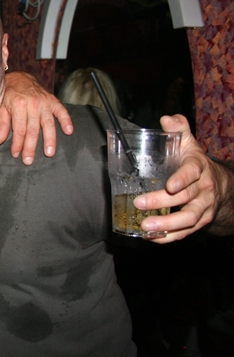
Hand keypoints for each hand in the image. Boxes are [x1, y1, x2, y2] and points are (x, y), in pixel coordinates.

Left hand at [0, 71, 73, 163]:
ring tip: (49, 153)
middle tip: (29, 161)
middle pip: (32, 129)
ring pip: (48, 123)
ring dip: (49, 139)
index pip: (19, 129)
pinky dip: (66, 120)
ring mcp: (44, 102)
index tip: (16, 154)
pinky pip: (62, 111)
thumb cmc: (9, 95)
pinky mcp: (53, 100)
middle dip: (30, 147)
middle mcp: (33, 103)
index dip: (17, 143)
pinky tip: (69, 131)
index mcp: (18, 105)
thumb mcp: (1, 108)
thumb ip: (2, 125)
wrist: (20, 78)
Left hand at [136, 115, 224, 241]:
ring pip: (188, 219)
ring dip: (167, 224)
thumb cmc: (194, 161)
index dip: (183, 179)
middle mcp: (203, 189)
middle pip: (185, 198)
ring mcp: (203, 207)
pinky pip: (186, 232)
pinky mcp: (199, 222)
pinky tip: (152, 238)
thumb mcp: (188, 142)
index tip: (170, 185)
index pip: (192, 173)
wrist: (218, 183)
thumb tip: (166, 118)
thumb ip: (178, 128)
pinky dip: (169, 237)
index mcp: (198, 168)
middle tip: (139, 203)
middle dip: (162, 202)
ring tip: (145, 227)